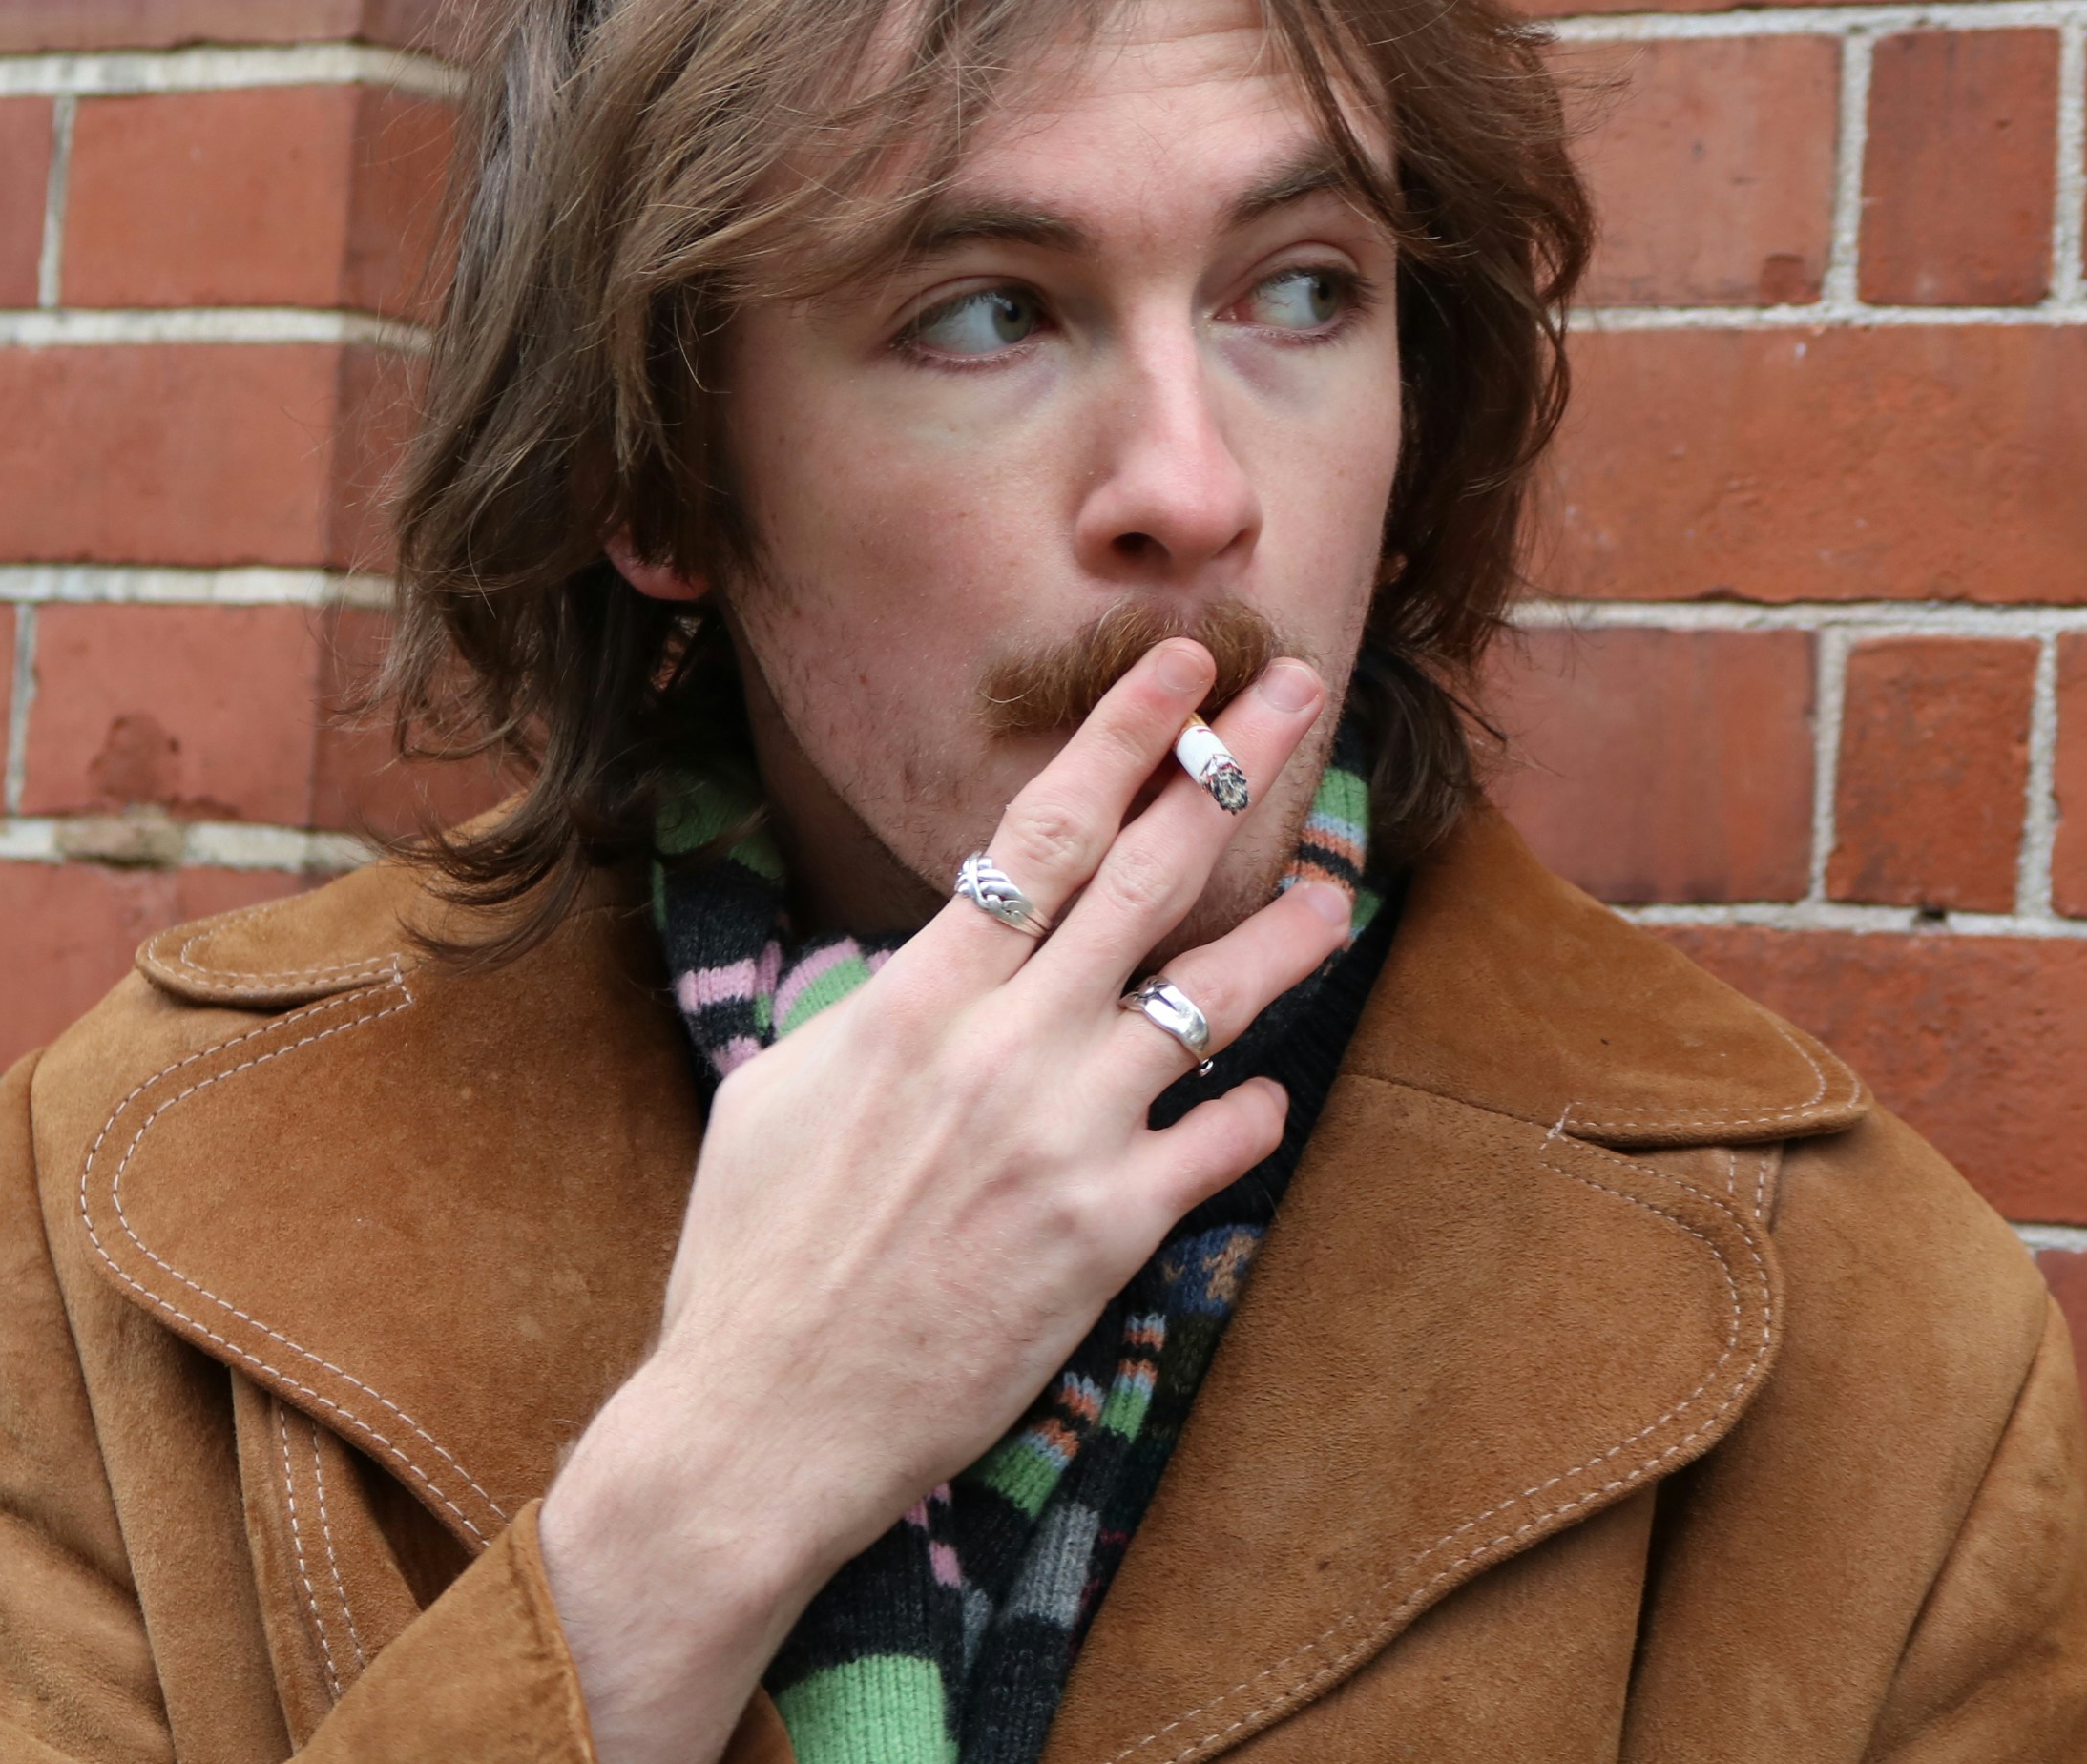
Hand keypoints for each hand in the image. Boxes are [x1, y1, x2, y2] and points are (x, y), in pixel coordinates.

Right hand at [534, 640, 1348, 1763]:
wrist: (761, 1420)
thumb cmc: (749, 1258)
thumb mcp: (780, 1093)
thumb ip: (870, 1014)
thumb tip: (921, 969)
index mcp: (916, 997)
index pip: (1046, 829)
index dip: (1124, 734)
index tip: (1184, 665)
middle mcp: (1003, 1046)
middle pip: (1147, 876)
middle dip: (1231, 769)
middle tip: (1299, 695)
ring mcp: (1065, 1136)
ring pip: (1210, 999)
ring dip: (1286, 933)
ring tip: (1337, 890)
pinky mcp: (1108, 1233)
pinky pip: (1216, 1142)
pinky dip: (1249, 1112)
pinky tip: (1263, 1097)